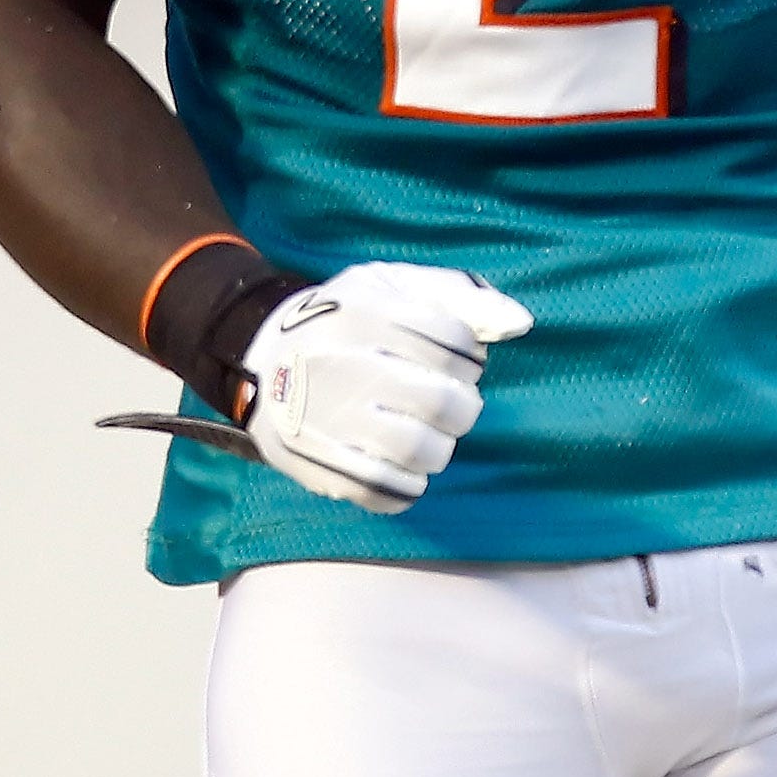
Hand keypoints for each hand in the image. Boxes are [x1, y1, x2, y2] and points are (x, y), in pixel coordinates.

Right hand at [240, 262, 532, 513]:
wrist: (257, 358)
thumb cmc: (342, 319)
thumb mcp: (390, 285)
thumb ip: (458, 294)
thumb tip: (519, 323)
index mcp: (365, 313)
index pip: (457, 344)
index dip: (468, 354)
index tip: (451, 356)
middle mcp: (345, 366)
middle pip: (446, 403)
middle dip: (460, 404)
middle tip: (444, 399)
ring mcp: (329, 420)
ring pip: (422, 452)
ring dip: (438, 444)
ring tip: (421, 430)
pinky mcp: (318, 464)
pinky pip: (389, 491)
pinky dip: (407, 482)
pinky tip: (397, 461)